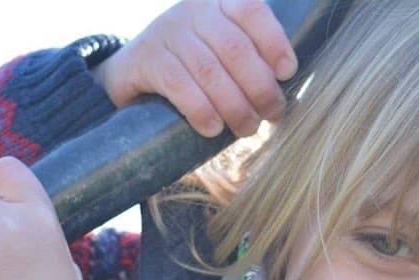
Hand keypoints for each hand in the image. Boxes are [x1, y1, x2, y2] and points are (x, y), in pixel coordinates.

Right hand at [92, 0, 296, 137]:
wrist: (131, 73)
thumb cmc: (190, 68)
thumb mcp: (219, 51)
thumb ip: (249, 59)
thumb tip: (284, 93)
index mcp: (218, 3)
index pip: (251, 10)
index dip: (274, 41)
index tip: (288, 73)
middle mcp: (192, 10)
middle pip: (234, 47)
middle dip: (259, 86)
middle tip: (271, 114)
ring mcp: (166, 32)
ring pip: (208, 70)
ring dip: (234, 105)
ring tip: (247, 128)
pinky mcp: (145, 59)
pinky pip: (179, 85)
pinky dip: (200, 110)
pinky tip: (213, 129)